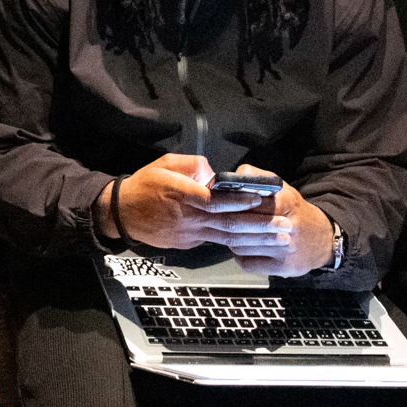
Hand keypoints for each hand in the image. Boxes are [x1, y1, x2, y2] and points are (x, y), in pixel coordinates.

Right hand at [95, 154, 275, 251]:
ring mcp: (189, 234)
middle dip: (260, 227)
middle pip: (229, 225)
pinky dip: (238, 242)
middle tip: (285, 229)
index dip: (239, 201)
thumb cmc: (144, 185)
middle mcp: (189, 218)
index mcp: (183, 195)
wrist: (121, 214)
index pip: (216, 201)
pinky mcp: (188, 243)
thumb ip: (192, 165)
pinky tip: (257, 243)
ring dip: (256, 239)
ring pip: (227, 238)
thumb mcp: (165, 163)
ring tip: (280, 240)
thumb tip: (213, 172)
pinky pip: (215, 240)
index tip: (261, 198)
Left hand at [227, 167, 335, 277]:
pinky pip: (249, 263)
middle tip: (213, 220)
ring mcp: (285, 249)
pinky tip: (240, 249)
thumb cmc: (296, 212)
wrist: (323, 239)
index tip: (218, 203)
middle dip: (224, 222)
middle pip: (242, 225)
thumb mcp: (283, 189)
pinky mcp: (283, 267)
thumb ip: (259, 178)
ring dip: (229, 239)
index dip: (229, 203)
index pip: (248, 202)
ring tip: (226, 233)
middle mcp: (287, 226)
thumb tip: (235, 175)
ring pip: (241, 245)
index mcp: (286, 202)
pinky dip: (238, 257)